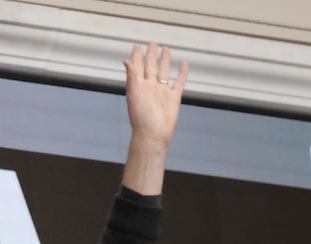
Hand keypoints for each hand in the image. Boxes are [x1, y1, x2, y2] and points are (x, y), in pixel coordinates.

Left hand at [121, 42, 187, 194]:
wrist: (153, 134)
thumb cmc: (140, 117)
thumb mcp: (134, 94)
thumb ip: (132, 77)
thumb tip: (127, 61)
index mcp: (138, 86)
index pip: (138, 67)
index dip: (137, 56)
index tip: (137, 45)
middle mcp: (150, 87)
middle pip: (151, 67)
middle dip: (151, 55)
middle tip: (152, 42)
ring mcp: (162, 92)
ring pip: (164, 72)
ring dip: (164, 61)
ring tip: (166, 49)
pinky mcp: (173, 97)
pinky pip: (178, 82)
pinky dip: (182, 73)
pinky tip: (183, 64)